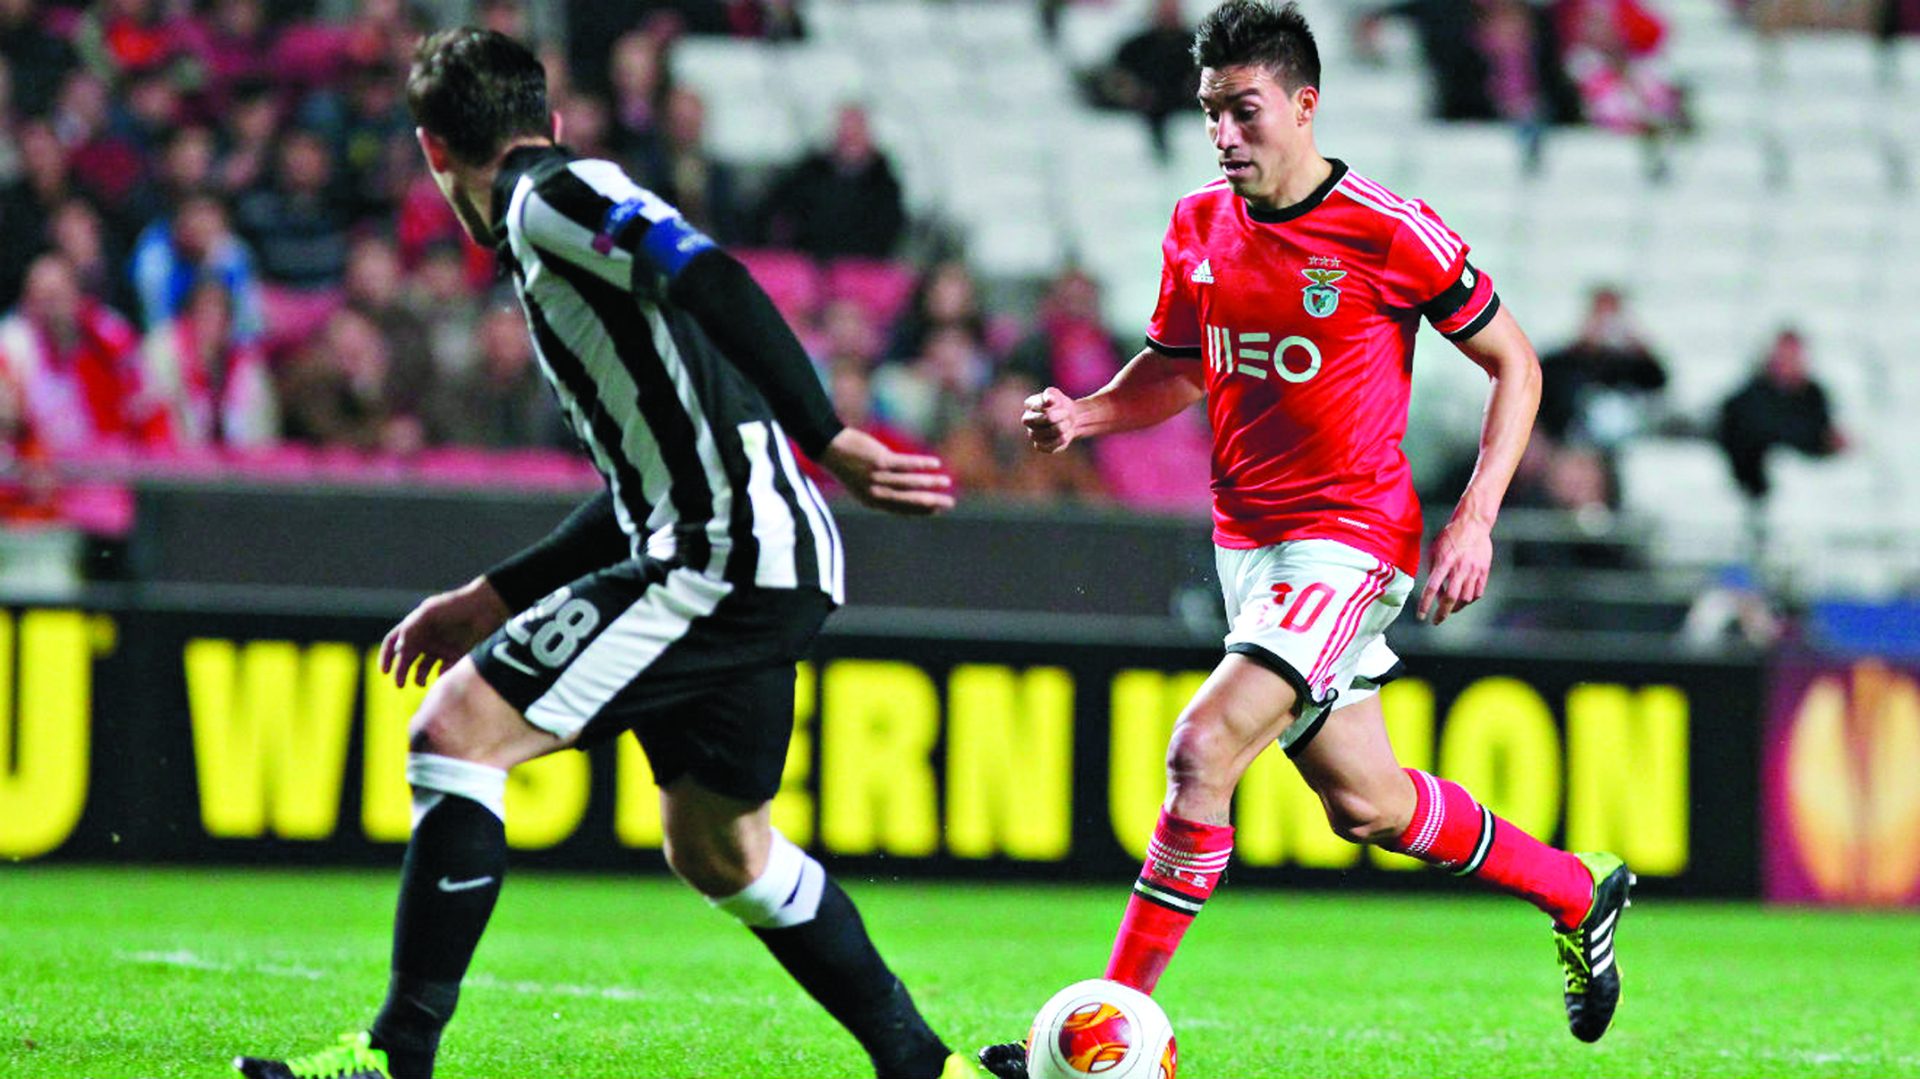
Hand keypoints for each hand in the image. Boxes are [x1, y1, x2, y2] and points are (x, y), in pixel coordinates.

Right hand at [379, 576, 511, 686]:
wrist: (486, 607)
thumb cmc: (456, 605)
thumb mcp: (430, 612)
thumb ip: (412, 628)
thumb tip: (399, 649)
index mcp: (416, 626)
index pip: (394, 642)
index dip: (387, 657)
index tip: (384, 671)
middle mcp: (426, 638)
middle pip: (407, 659)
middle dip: (401, 672)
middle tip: (400, 684)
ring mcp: (440, 647)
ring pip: (423, 668)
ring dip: (418, 677)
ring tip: (419, 683)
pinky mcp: (456, 655)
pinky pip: (444, 670)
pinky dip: (440, 676)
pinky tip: (441, 675)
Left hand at [819, 427, 954, 514]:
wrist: (829, 448)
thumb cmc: (848, 466)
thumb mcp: (862, 484)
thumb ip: (882, 491)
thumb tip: (902, 493)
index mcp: (873, 502)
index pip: (903, 510)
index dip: (922, 510)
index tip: (938, 510)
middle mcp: (876, 493)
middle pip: (910, 500)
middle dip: (932, 501)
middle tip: (950, 503)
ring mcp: (878, 477)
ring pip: (910, 482)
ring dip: (931, 482)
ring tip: (946, 481)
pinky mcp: (880, 460)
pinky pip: (906, 464)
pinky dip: (922, 464)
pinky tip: (935, 463)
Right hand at [1022, 387, 1079, 452]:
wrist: (1067, 419)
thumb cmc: (1059, 404)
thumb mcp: (1055, 394)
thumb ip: (1050, 395)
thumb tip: (1049, 400)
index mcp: (1029, 404)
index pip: (1042, 404)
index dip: (1055, 405)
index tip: (1060, 403)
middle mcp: (1027, 420)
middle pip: (1048, 418)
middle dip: (1061, 415)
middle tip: (1066, 413)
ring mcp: (1032, 434)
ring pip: (1052, 431)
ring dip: (1065, 426)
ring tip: (1067, 423)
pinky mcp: (1040, 446)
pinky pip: (1051, 446)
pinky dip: (1063, 439)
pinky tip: (1066, 433)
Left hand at [1418, 516, 1492, 624]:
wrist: (1473, 524)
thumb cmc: (1450, 537)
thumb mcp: (1434, 550)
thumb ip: (1433, 571)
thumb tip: (1434, 593)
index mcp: (1444, 562)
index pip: (1432, 588)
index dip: (1425, 604)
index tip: (1421, 616)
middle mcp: (1459, 568)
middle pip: (1451, 597)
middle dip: (1442, 613)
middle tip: (1436, 621)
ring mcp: (1474, 570)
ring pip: (1466, 598)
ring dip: (1456, 607)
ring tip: (1450, 609)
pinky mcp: (1484, 571)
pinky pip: (1478, 592)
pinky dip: (1470, 600)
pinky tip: (1463, 599)